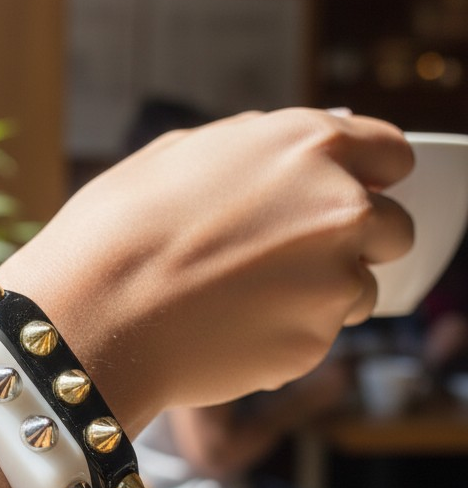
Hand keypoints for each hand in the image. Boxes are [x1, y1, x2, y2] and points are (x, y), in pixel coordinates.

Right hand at [0, 108, 413, 432]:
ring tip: (247, 297)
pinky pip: (319, 335)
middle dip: (359, 240)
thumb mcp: (180, 155)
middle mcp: (340, 207)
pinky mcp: (316, 342)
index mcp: (308, 145)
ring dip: (324, 293)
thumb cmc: (118, 230)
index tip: (356, 192)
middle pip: (395, 227)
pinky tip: (228, 328)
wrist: (92, 316)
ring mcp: (334, 279)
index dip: (372, 175)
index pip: (391, 153)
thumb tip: (281, 153)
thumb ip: (253, 151)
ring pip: (362, 289)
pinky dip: (287, 334)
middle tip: (299, 256)